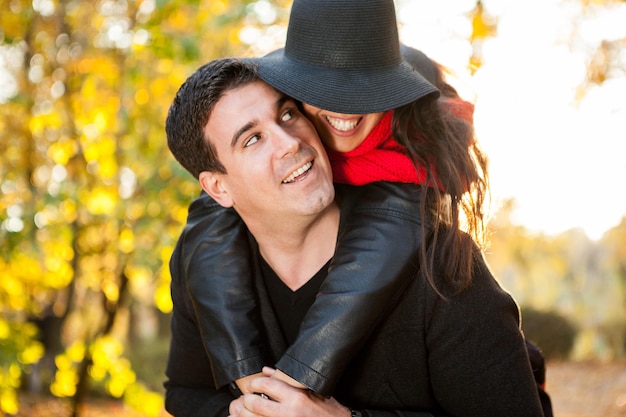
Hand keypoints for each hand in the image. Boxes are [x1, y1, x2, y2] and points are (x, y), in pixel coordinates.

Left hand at [230, 367, 350, 416]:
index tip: (252, 385)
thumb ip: (288, 381)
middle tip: (244, 400)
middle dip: (245, 400)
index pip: (266, 384)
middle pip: (255, 403)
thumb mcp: (312, 392)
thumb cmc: (329, 411)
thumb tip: (266, 371)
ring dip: (242, 414)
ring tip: (241, 411)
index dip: (254, 383)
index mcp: (297, 397)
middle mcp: (289, 413)